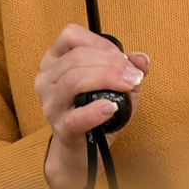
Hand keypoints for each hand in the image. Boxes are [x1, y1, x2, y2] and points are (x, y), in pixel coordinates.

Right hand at [36, 24, 148, 188]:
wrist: (82, 152)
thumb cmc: (94, 111)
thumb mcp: (115, 85)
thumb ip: (129, 68)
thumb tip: (141, 59)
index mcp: (55, 61)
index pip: (70, 36)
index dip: (99, 42)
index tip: (122, 56)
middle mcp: (46, 80)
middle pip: (76, 58)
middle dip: (111, 63)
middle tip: (134, 75)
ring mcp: (51, 105)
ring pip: (73, 80)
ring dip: (107, 79)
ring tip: (129, 86)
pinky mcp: (61, 128)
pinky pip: (76, 117)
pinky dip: (96, 110)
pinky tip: (112, 108)